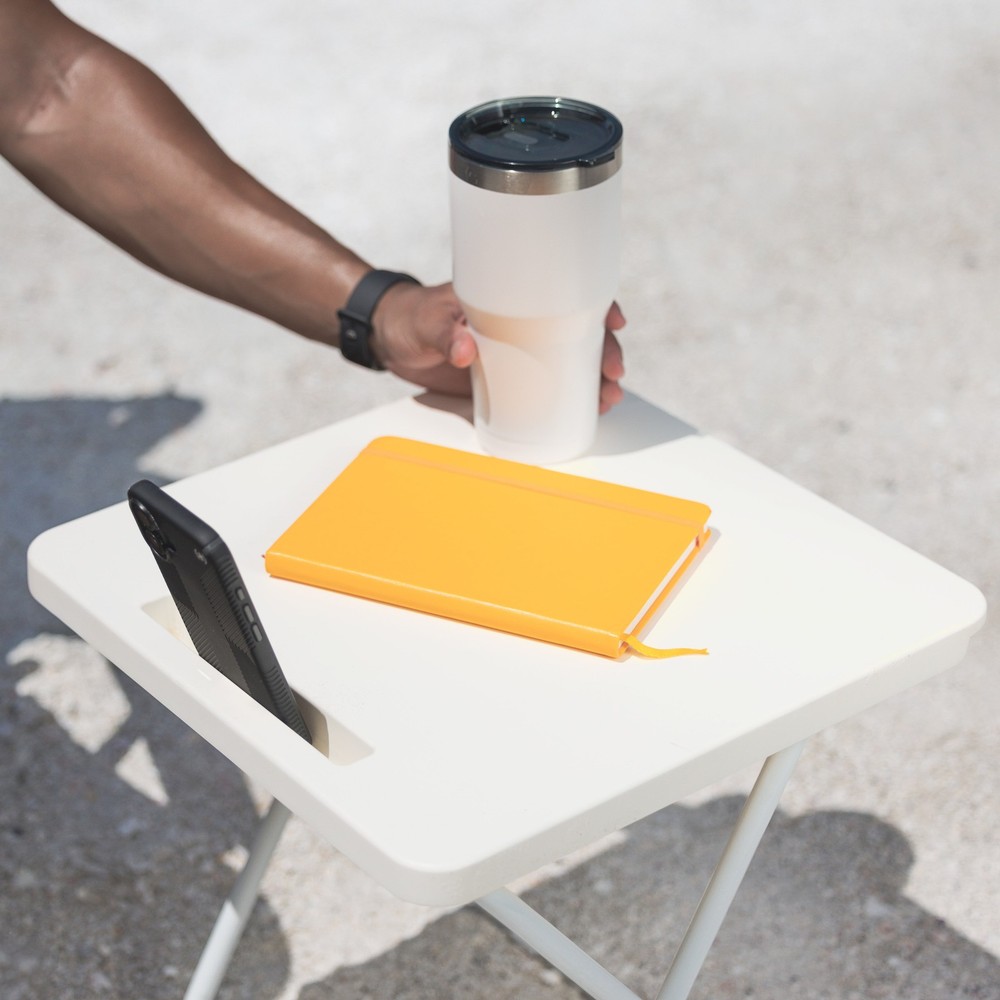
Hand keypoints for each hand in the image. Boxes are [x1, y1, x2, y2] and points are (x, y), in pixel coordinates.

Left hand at [373, 281, 625, 410]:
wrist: (389, 340)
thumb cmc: (411, 317)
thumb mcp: (427, 321)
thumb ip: (445, 333)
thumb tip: (466, 350)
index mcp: (512, 298)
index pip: (566, 293)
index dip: (597, 305)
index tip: (614, 322)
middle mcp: (523, 326)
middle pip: (578, 335)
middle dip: (604, 354)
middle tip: (613, 376)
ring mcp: (517, 356)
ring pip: (568, 365)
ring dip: (593, 382)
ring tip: (608, 400)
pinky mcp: (505, 384)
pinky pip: (543, 392)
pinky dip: (566, 403)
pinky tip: (585, 413)